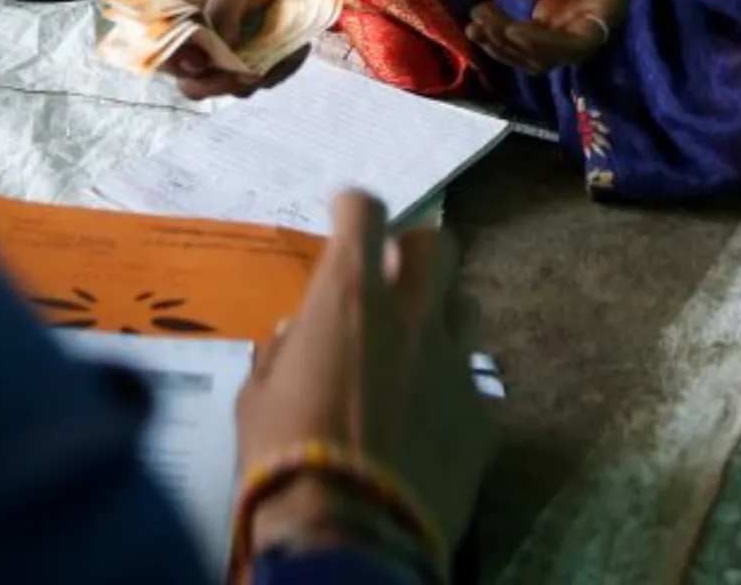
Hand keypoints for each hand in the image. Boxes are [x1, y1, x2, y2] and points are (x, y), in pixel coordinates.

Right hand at [166, 0, 333, 100]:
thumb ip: (223, 13)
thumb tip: (219, 53)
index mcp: (183, 13)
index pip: (164, 48)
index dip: (176, 63)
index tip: (201, 63)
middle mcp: (201, 38)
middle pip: (192, 81)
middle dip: (216, 84)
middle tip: (246, 74)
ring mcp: (229, 51)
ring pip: (230, 86)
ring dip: (254, 79)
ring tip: (278, 54)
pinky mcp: (255, 56)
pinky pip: (263, 79)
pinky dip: (280, 70)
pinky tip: (293, 49)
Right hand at [233, 191, 494, 562]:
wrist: (348, 531)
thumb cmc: (284, 453)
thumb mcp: (258, 395)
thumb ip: (283, 353)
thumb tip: (297, 335)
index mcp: (348, 295)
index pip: (365, 211)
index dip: (354, 208)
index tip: (346, 215)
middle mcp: (412, 313)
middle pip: (437, 244)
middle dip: (415, 251)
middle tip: (393, 276)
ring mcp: (455, 363)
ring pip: (466, 305)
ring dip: (440, 314)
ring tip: (415, 345)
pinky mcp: (482, 414)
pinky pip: (473, 382)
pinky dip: (451, 389)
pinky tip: (430, 419)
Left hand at [467, 0, 668, 74]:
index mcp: (603, 12)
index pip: (576, 45)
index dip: (543, 46)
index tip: (511, 29)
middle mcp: (585, 27)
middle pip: (549, 56)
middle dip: (511, 44)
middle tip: (479, 19)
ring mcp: (567, 24)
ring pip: (533, 53)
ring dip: (501, 46)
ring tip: (472, 24)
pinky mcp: (551, 16)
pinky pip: (526, 37)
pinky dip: (502, 35)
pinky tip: (479, 21)